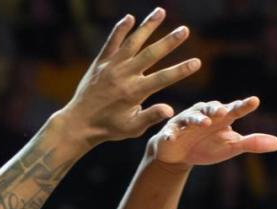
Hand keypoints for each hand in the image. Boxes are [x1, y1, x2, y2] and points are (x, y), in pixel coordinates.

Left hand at [59, 8, 200, 146]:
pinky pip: (111, 42)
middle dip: (169, 42)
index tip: (197, 62)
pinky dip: (120, 29)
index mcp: (134, 92)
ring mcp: (111, 66)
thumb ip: (151, 116)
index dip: (181, 70)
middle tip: (185, 30)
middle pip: (151, 54)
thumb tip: (170, 109)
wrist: (79, 123)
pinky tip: (130, 18)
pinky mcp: (100, 62)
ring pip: (133, 42)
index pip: (163, 78)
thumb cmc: (109, 128)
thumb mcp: (132, 128)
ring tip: (161, 12)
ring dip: (148, 26)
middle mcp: (124, 75)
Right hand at [147, 98, 276, 166]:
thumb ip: (252, 143)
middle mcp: (204, 115)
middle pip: (210, 108)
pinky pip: (170, 133)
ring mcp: (186, 122)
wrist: (179, 155)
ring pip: (191, 117)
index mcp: (221, 117)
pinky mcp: (170, 133)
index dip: (244, 106)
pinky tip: (171, 138)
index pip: (235, 109)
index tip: (254, 102)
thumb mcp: (231, 147)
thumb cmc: (208, 146)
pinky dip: (170, 135)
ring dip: (197, 119)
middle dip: (215, 108)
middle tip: (223, 110)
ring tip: (204, 122)